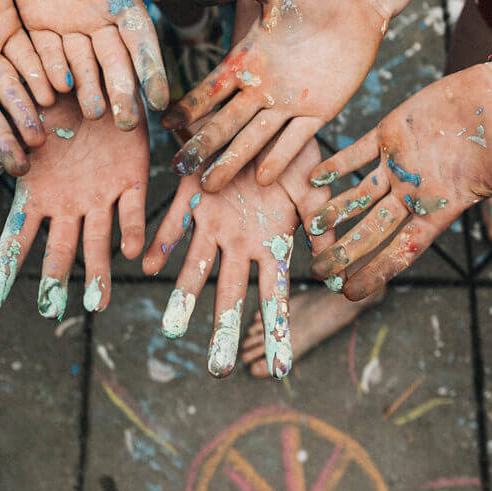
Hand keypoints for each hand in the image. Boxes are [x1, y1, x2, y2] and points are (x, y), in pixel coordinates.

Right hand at [0, 90, 148, 317]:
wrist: (97, 80)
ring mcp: (101, 194)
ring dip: (98, 269)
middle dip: (56, 278)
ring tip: (98, 303)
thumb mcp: (16, 129)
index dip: (3, 269)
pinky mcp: (132, 179)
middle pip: (61, 247)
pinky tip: (129, 251)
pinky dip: (130, 229)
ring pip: (98, 239)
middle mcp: (70, 202)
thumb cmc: (52, 104)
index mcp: (40, 195)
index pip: (18, 238)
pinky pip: (131, 209)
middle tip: (52, 311)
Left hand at [1, 0, 168, 121]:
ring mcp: (71, 27)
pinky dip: (50, 72)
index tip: (159, 100)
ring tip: (92, 112)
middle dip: (121, 93)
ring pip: (82, 66)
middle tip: (126, 122)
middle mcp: (101, 22)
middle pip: (114, 64)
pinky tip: (54, 91)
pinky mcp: (40, 27)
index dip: (151, 72)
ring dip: (88, 90)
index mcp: (126, 3)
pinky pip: (46, 54)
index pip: (142, 44)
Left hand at [142, 141, 335, 378]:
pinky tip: (147, 264)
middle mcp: (239, 240)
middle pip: (231, 292)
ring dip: (184, 295)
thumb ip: (323, 229)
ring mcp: (212, 221)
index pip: (274, 294)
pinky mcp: (190, 195)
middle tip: (218, 371)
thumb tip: (344, 276)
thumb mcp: (315, 192)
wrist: (262, 119)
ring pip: (196, 266)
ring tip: (171, 328)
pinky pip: (173, 223)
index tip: (280, 371)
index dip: (277, 329)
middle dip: (224, 330)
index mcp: (270, 243)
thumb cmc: (294, 155)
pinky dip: (161, 242)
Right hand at [162, 0, 384, 188]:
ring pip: (256, 137)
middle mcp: (263, 87)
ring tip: (210, 184)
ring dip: (233, 160)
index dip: (189, 109)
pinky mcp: (321, 110)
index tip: (166, 126)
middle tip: (180, 169)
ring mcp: (291, 102)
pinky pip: (298, 138)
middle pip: (226, 123)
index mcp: (247, 60)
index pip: (211, 91)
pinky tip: (263, 177)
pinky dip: (281, 157)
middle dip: (203, 145)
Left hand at [306, 61, 491, 296]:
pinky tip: (314, 176)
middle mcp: (414, 190)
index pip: (402, 249)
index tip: (351, 294)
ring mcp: (399, 162)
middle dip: (345, 251)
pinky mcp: (390, 132)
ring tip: (308, 227)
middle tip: (317, 272)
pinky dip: (336, 164)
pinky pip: (356, 152)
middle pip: (372, 228)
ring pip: (359, 194)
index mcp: (440, 209)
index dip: (376, 271)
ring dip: (335, 209)